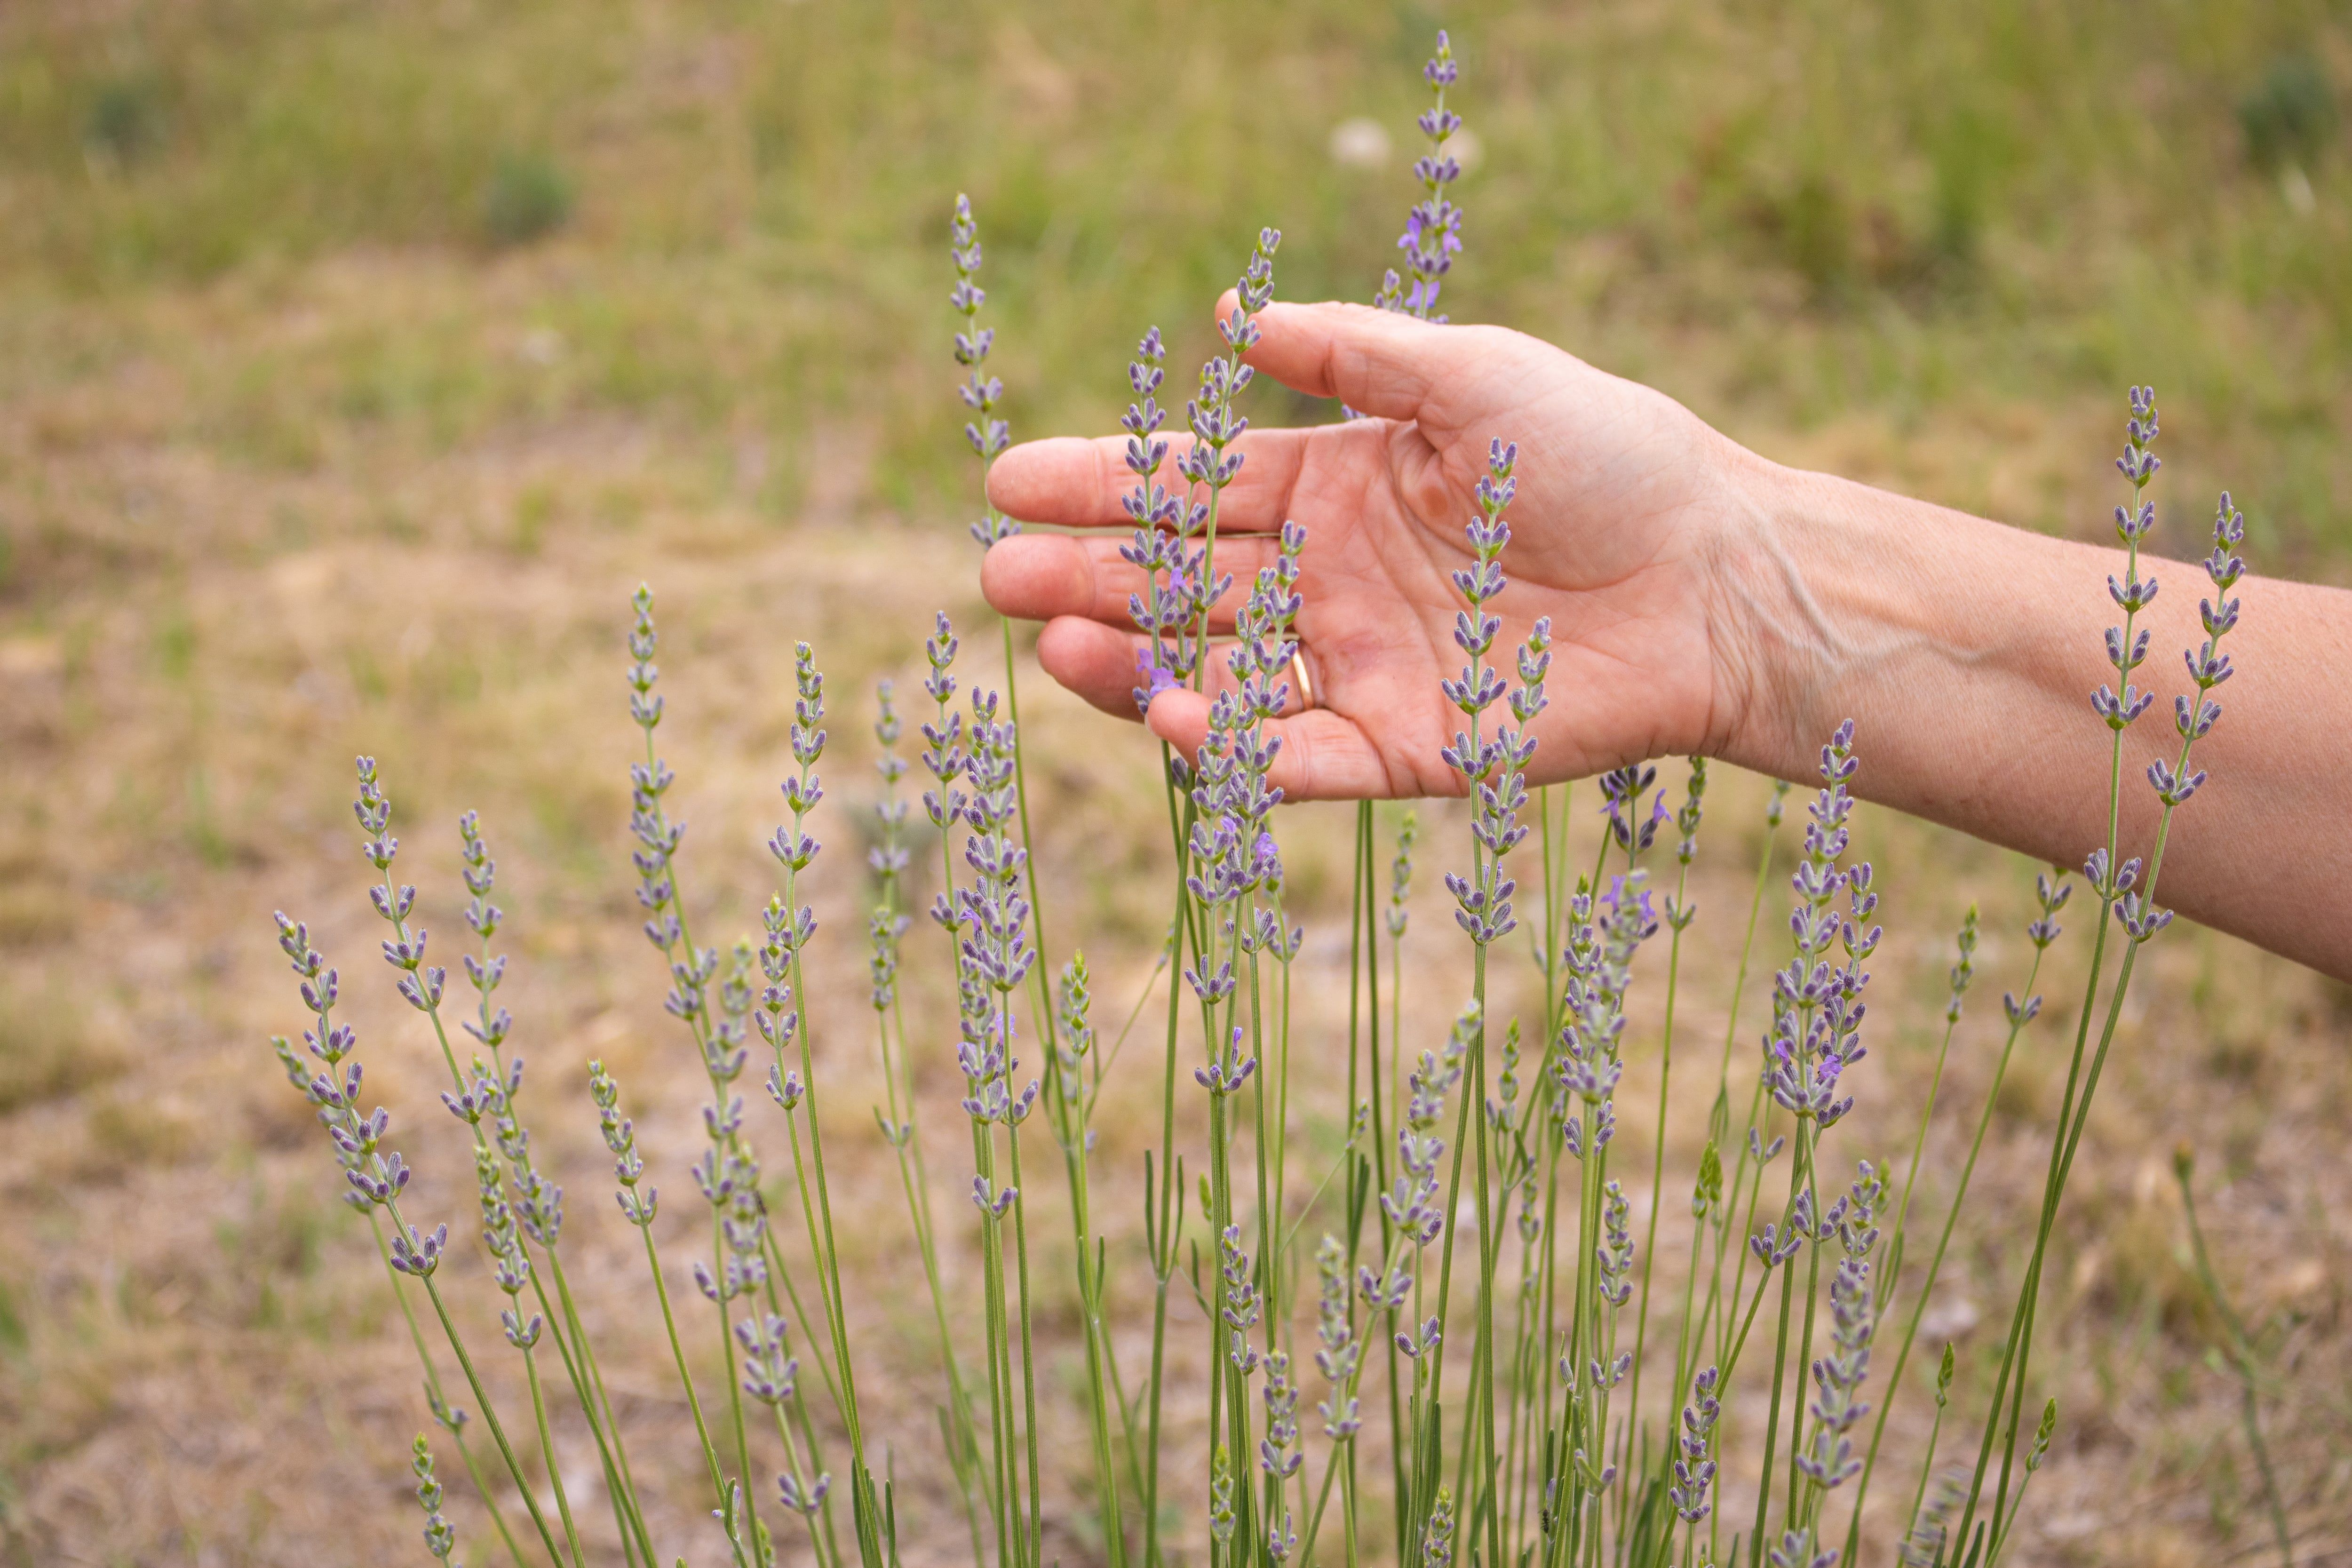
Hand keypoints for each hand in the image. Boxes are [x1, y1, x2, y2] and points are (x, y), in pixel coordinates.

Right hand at [979, 299, 1775, 798]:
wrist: (1716, 578)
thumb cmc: (1609, 457)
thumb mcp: (1477, 374)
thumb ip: (1357, 354)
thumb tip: (1234, 316)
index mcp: (1333, 486)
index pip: (1189, 486)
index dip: (1099, 482)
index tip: (1006, 481)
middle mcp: (1326, 580)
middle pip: (1180, 582)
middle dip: (1085, 577)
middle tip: (997, 576)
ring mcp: (1357, 667)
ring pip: (1216, 675)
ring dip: (1132, 667)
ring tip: (1058, 647)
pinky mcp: (1401, 749)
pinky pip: (1298, 755)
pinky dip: (1234, 748)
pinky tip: (1170, 720)